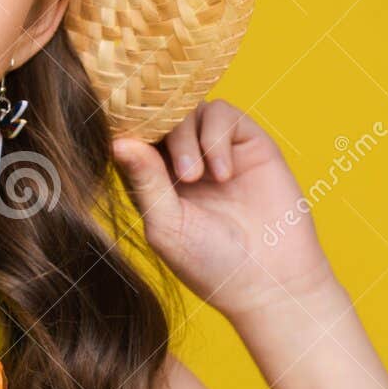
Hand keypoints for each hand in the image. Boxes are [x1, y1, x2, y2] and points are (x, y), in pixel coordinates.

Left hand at [110, 98, 339, 319]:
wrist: (270, 279)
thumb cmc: (210, 263)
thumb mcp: (167, 225)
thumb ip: (145, 181)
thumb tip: (117, 141)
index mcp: (152, 182)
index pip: (130, 138)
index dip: (127, 132)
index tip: (126, 142)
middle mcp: (180, 162)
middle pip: (157, 117)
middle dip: (160, 134)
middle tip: (181, 177)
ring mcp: (214, 150)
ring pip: (187, 109)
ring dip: (187, 137)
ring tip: (198, 178)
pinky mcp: (247, 142)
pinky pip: (221, 114)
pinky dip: (216, 137)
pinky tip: (223, 175)